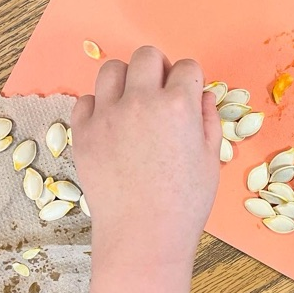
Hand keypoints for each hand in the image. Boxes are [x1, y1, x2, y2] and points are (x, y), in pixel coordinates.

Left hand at [71, 46, 221, 267]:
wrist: (143, 236)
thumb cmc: (185, 203)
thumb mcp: (211, 159)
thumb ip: (208, 120)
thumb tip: (202, 96)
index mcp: (178, 105)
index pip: (187, 67)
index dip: (191, 79)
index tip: (188, 93)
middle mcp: (141, 101)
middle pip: (147, 56)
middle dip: (159, 68)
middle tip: (160, 91)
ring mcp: (108, 115)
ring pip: (112, 69)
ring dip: (126, 80)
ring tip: (132, 103)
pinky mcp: (82, 132)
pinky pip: (85, 100)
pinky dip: (98, 106)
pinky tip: (111, 125)